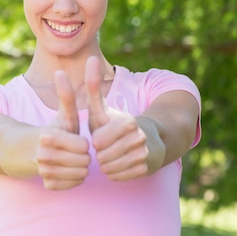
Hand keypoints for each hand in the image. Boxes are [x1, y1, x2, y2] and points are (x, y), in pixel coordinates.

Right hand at [36, 70, 89, 190]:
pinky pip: (73, 185)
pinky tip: (66, 171)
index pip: (84, 146)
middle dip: (83, 157)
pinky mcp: (46, 184)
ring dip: (79, 168)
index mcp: (49, 136)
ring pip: (80, 175)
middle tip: (74, 152)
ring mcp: (43, 171)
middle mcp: (44, 154)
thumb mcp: (61, 115)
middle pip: (84, 162)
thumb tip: (60, 71)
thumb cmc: (51, 131)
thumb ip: (65, 96)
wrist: (23, 151)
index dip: (83, 143)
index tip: (76, 140)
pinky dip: (73, 179)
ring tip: (71, 160)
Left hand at [86, 56, 150, 180]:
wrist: (146, 141)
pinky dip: (113, 173)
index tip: (98, 136)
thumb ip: (93, 85)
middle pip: (104, 155)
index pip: (99, 139)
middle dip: (99, 153)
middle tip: (103, 148)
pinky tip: (115, 164)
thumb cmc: (114, 124)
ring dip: (105, 164)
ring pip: (111, 167)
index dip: (96, 140)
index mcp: (129, 122)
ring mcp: (145, 154)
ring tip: (108, 155)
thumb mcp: (102, 107)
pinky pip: (118, 177)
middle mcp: (140, 138)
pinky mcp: (146, 169)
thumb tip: (90, 58)